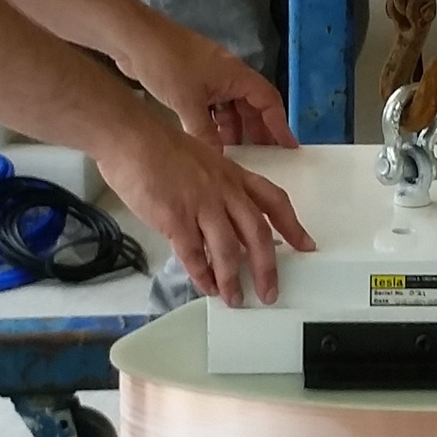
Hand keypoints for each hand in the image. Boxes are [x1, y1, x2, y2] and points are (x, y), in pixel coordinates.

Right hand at [112, 106, 311, 305]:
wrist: (130, 137)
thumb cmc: (159, 146)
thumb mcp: (202, 160)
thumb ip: (216, 188)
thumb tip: (220, 220)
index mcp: (232, 175)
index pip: (273, 201)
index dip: (293, 225)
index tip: (306, 245)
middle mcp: (223, 190)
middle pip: (257, 234)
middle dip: (267, 267)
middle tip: (269, 292)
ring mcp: (201, 204)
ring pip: (228, 249)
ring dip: (233, 279)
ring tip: (234, 298)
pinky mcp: (176, 218)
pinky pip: (195, 254)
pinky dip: (202, 275)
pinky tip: (205, 286)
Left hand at [135, 16, 297, 150]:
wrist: (133, 38)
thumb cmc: (166, 63)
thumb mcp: (188, 103)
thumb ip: (205, 133)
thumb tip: (218, 159)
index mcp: (236, 74)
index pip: (269, 101)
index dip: (280, 124)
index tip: (289, 146)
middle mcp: (227, 74)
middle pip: (252, 105)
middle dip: (258, 130)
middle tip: (263, 156)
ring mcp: (209, 76)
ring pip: (230, 106)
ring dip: (233, 127)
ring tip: (234, 152)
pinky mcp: (191, 80)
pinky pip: (212, 105)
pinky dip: (214, 121)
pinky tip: (208, 137)